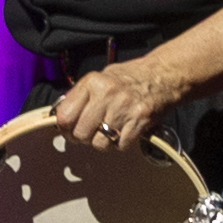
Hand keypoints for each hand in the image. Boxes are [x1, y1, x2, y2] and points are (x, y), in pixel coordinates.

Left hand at [53, 59, 180, 152]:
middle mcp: (107, 95)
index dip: (64, 128)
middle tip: (90, 132)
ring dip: (102, 142)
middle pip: (81, 133)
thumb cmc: (129, 77)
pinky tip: (124, 130)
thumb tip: (60, 117)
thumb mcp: (100, 77)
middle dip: (82, 137)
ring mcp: (124, 109)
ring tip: (109, 130)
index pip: (65, 116)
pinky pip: (120, 146)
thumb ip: (81, 96)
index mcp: (92, 82)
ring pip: (100, 143)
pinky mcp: (139, 122)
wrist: (162, 75)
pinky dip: (120, 143)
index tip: (68, 129)